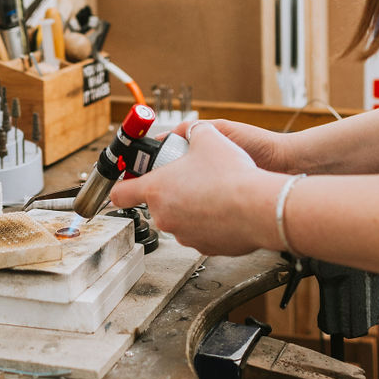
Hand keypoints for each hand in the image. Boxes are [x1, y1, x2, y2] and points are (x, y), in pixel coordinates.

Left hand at [109, 122, 282, 255]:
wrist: (258, 207)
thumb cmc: (230, 176)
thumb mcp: (208, 137)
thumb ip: (193, 132)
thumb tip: (194, 131)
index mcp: (156, 189)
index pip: (120, 193)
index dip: (122, 185)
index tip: (127, 181)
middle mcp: (165, 216)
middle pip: (158, 203)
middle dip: (172, 191)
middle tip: (191, 177)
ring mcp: (184, 235)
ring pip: (182, 218)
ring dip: (192, 207)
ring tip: (215, 191)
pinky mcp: (206, 247)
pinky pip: (203, 231)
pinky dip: (211, 221)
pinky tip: (227, 208)